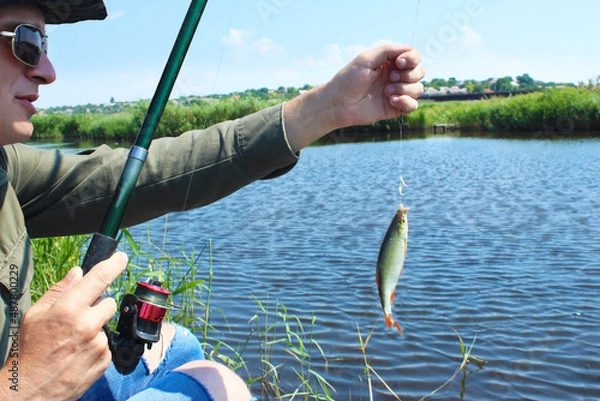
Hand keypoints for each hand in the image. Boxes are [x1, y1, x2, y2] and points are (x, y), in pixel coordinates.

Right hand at [0, 252, 126, 400]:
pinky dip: (96, 346)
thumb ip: (60, 290)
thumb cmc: (30, 350)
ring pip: (106, 324)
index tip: (122, 257)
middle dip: (97, 306)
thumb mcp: (35, 315)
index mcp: (69, 309)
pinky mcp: (105, 359)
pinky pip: (107, 343)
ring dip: (95, 328)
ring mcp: (99, 343)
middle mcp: (88, 325)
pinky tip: (78, 353)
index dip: (114, 264)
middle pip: (109, 302)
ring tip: (73, 341)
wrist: (31, 390)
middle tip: (78, 318)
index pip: (100, 278)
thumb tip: (78, 272)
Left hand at [328, 44, 424, 127]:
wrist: (338, 103)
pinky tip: (392, 101)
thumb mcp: (366, 60)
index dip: (412, 58)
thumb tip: (408, 48)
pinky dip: (406, 102)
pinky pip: (412, 105)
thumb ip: (387, 51)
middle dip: (409, 74)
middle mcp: (395, 76)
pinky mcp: (395, 108)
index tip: (399, 62)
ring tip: (387, 92)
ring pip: (418, 89)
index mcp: (389, 63)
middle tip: (391, 77)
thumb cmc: (348, 80)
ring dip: (405, 88)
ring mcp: (396, 93)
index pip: (413, 57)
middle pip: (420, 72)